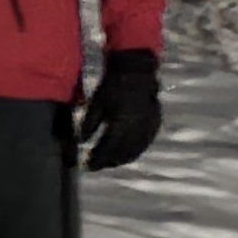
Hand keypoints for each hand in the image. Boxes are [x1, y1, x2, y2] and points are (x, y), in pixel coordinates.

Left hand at [79, 48, 161, 170]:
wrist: (136, 71)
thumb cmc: (113, 85)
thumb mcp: (97, 102)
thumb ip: (89, 123)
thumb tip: (81, 142)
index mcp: (121, 123)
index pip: (107, 149)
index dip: (97, 160)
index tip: (86, 166)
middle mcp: (137, 128)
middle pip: (122, 154)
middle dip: (108, 162)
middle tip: (96, 166)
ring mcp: (149, 127)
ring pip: (135, 151)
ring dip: (121, 159)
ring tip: (108, 162)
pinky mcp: (155, 123)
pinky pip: (144, 143)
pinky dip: (134, 151)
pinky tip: (125, 152)